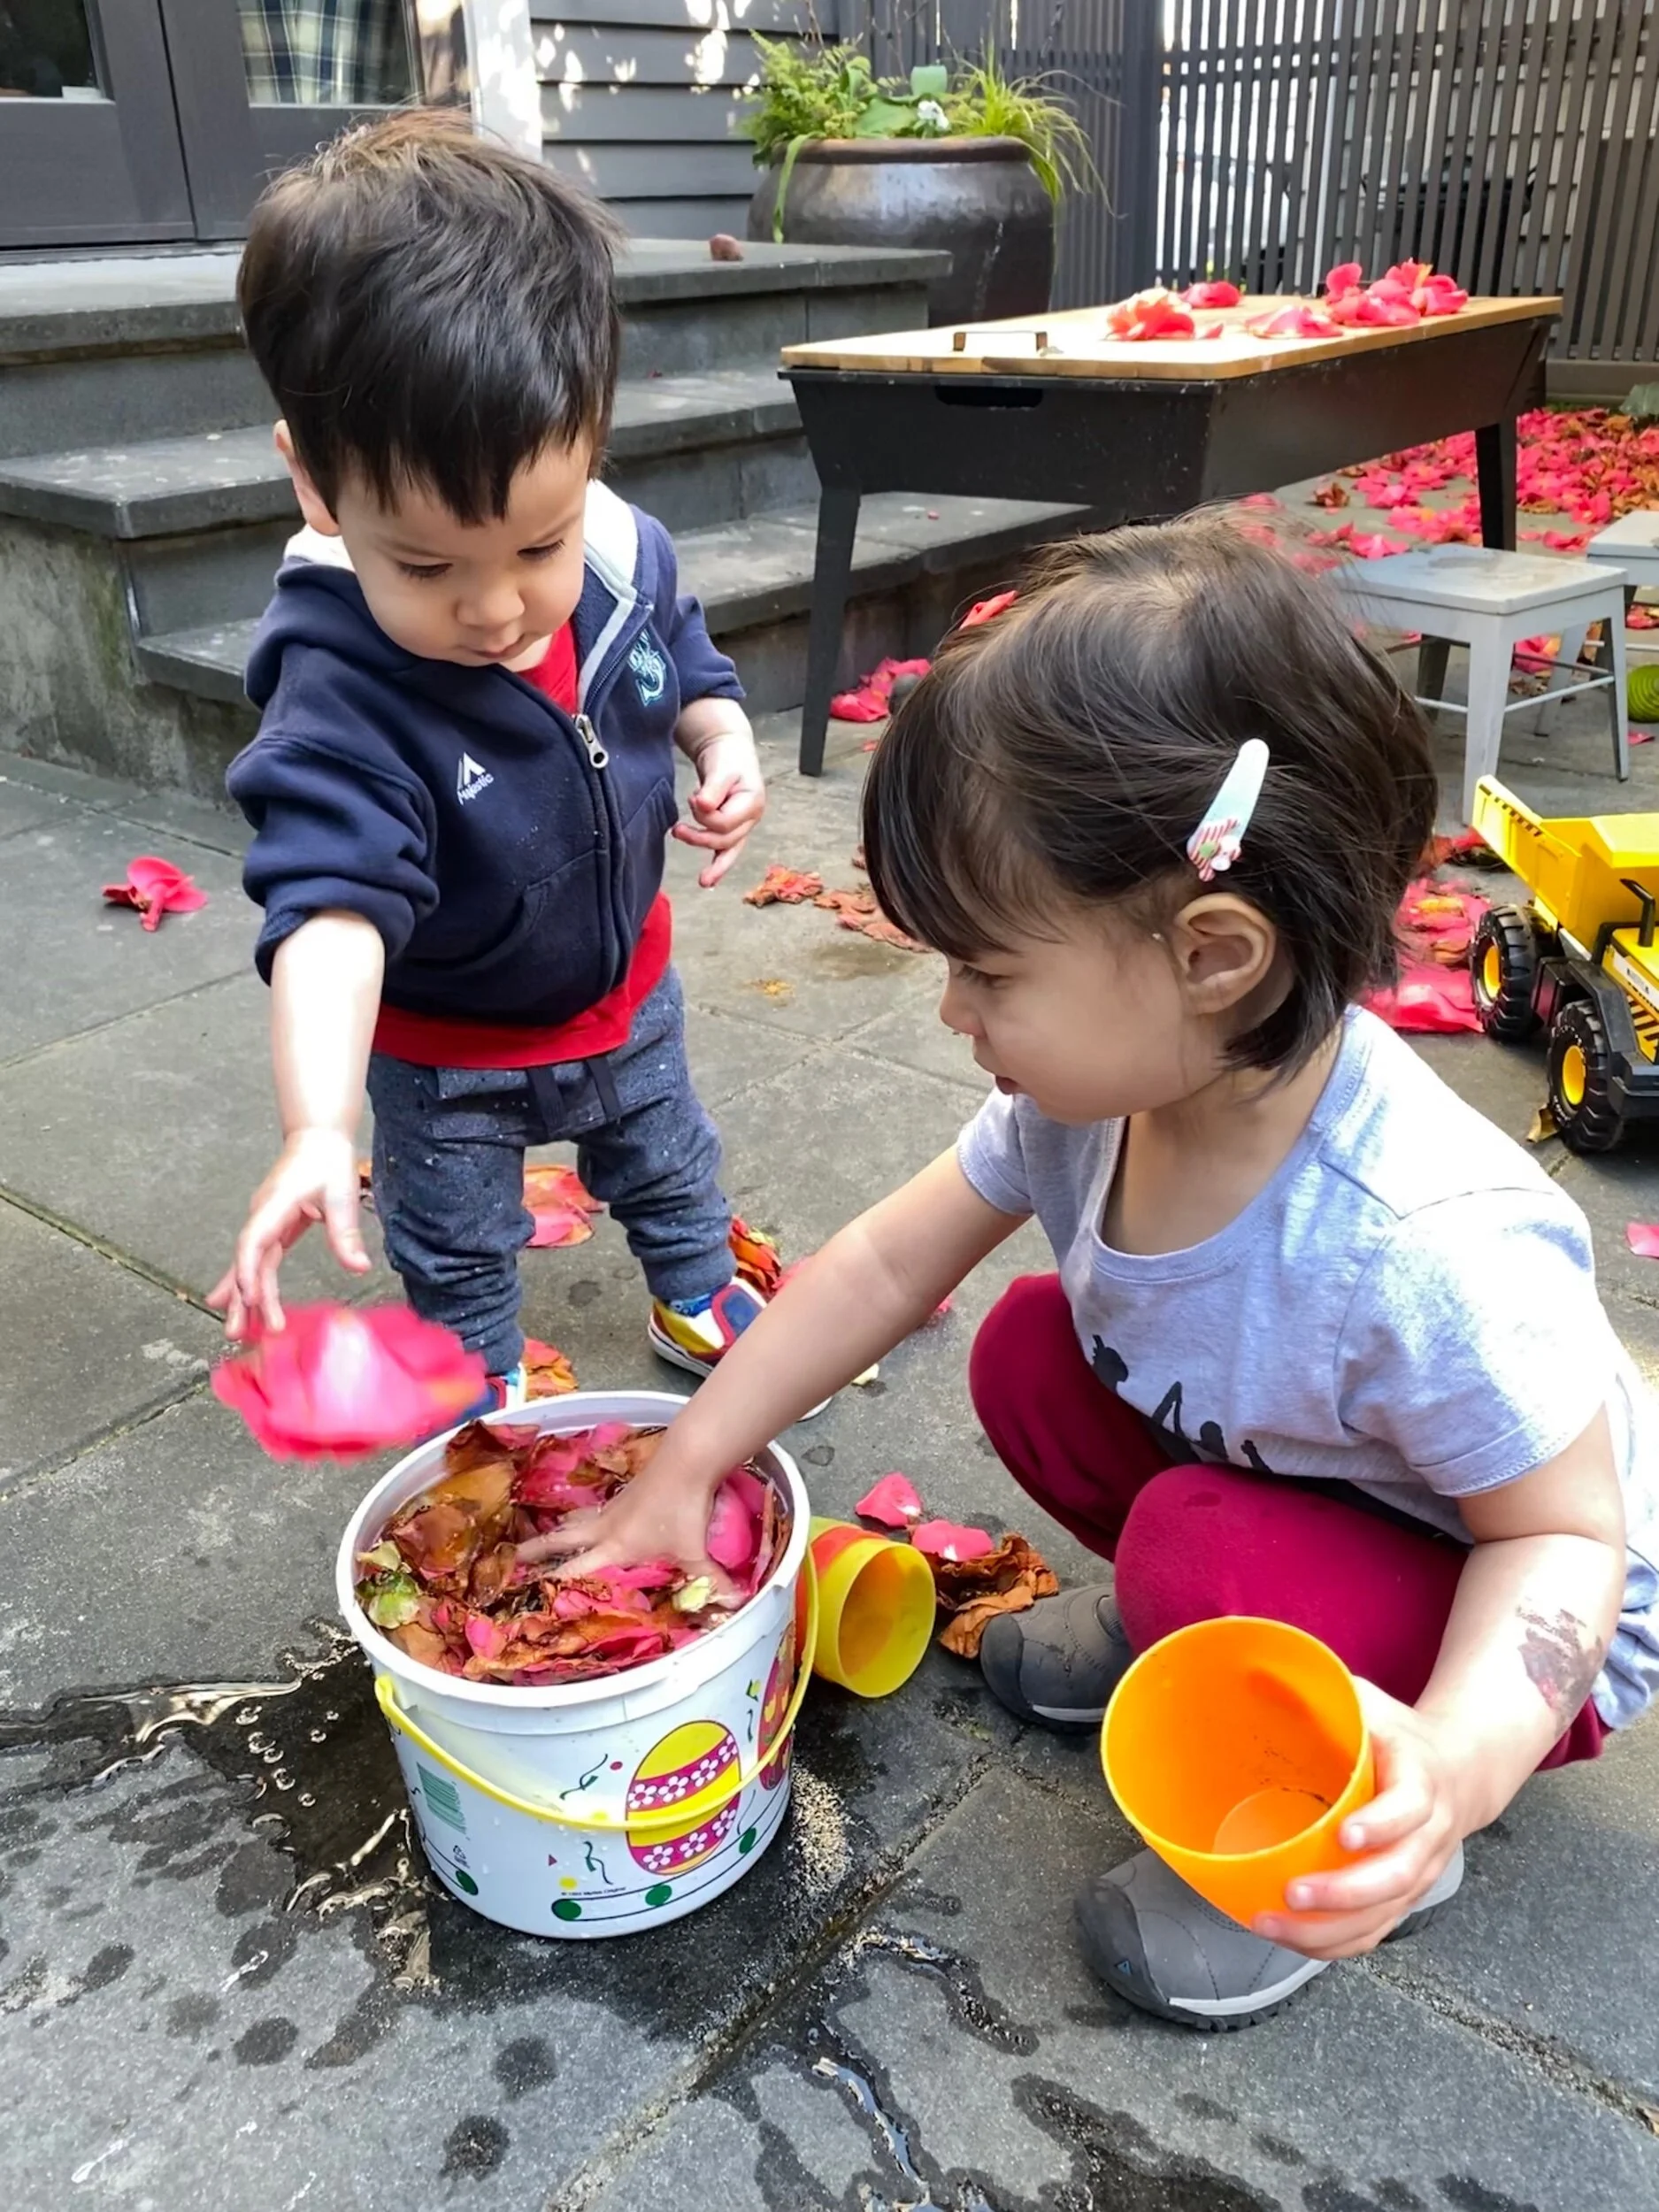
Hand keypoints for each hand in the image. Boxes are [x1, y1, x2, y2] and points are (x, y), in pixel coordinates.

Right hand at [207, 1126, 369, 1337]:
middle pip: (247, 1261)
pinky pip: (259, 1260)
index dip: (249, 1271)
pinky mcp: (272, 1228)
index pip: (253, 1241)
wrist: (317, 1137)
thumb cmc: (327, 1160)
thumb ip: (345, 1231)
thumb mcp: (341, 1193)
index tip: (251, 1299)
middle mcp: (261, 1215)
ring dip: (244, 1297)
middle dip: (242, 1297)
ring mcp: (263, 1222)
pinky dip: (254, 1283)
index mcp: (274, 1204)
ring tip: (237, 1331)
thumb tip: (358, 1267)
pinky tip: (243, 1305)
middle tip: (238, 1332)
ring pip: (250, 1264)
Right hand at [517, 1458, 735, 1598]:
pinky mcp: (626, 1492)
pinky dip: (587, 1516)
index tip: (527, 1592)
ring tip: (548, 1535)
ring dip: (562, 1529)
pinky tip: (594, 1518)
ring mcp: (614, 1506)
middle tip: (513, 1557)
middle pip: (562, 1539)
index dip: (553, 1582)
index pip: (576, 1570)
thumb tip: (732, 1602)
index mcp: (615, 1547)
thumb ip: (711, 1579)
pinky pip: (598, 1509)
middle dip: (537, 1550)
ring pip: (579, 1520)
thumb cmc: (685, 1510)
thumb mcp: (696, 1552)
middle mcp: (606, 1527)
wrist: (687, 1461)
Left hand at [672, 729, 764, 886]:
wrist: (729, 750)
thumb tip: (702, 805)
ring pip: (725, 849)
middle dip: (699, 834)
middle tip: (678, 825)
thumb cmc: (727, 757)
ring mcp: (743, 826)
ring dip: (700, 844)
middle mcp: (751, 818)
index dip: (705, 816)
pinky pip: (726, 852)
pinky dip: (717, 867)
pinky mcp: (733, 829)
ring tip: (677, 833)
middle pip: (724, 839)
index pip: (725, 823)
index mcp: (753, 803)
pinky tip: (706, 881)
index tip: (693, 797)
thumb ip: (713, 788)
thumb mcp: (721, 768)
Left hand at [1250, 1680, 1472, 1959]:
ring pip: (1383, 1915)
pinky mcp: (1404, 1898)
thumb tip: (1256, 1671)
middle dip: (1344, 1893)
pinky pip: (1374, 1932)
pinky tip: (1292, 1940)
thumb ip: (1324, 1691)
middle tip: (1293, 1893)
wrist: (1462, 1773)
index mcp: (1421, 1782)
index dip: (1382, 1825)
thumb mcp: (1372, 1703)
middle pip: (1396, 1877)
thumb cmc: (1402, 1737)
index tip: (1345, 1834)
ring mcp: (1419, 1874)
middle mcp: (1428, 1837)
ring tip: (1274, 1924)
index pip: (1410, 1809)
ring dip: (1330, 1929)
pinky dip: (1334, 1944)